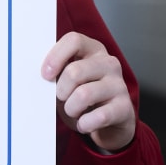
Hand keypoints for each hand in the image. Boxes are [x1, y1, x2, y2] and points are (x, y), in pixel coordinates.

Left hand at [42, 32, 135, 154]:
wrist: (110, 123)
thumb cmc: (84, 98)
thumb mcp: (69, 81)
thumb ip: (57, 72)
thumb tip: (41, 76)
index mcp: (93, 51)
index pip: (74, 40)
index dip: (55, 57)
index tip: (45, 75)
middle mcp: (109, 64)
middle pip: (74, 71)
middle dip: (61, 91)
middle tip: (62, 99)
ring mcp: (119, 85)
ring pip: (83, 95)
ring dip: (71, 109)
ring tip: (74, 112)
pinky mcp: (124, 107)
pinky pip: (98, 116)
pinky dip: (85, 124)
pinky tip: (85, 124)